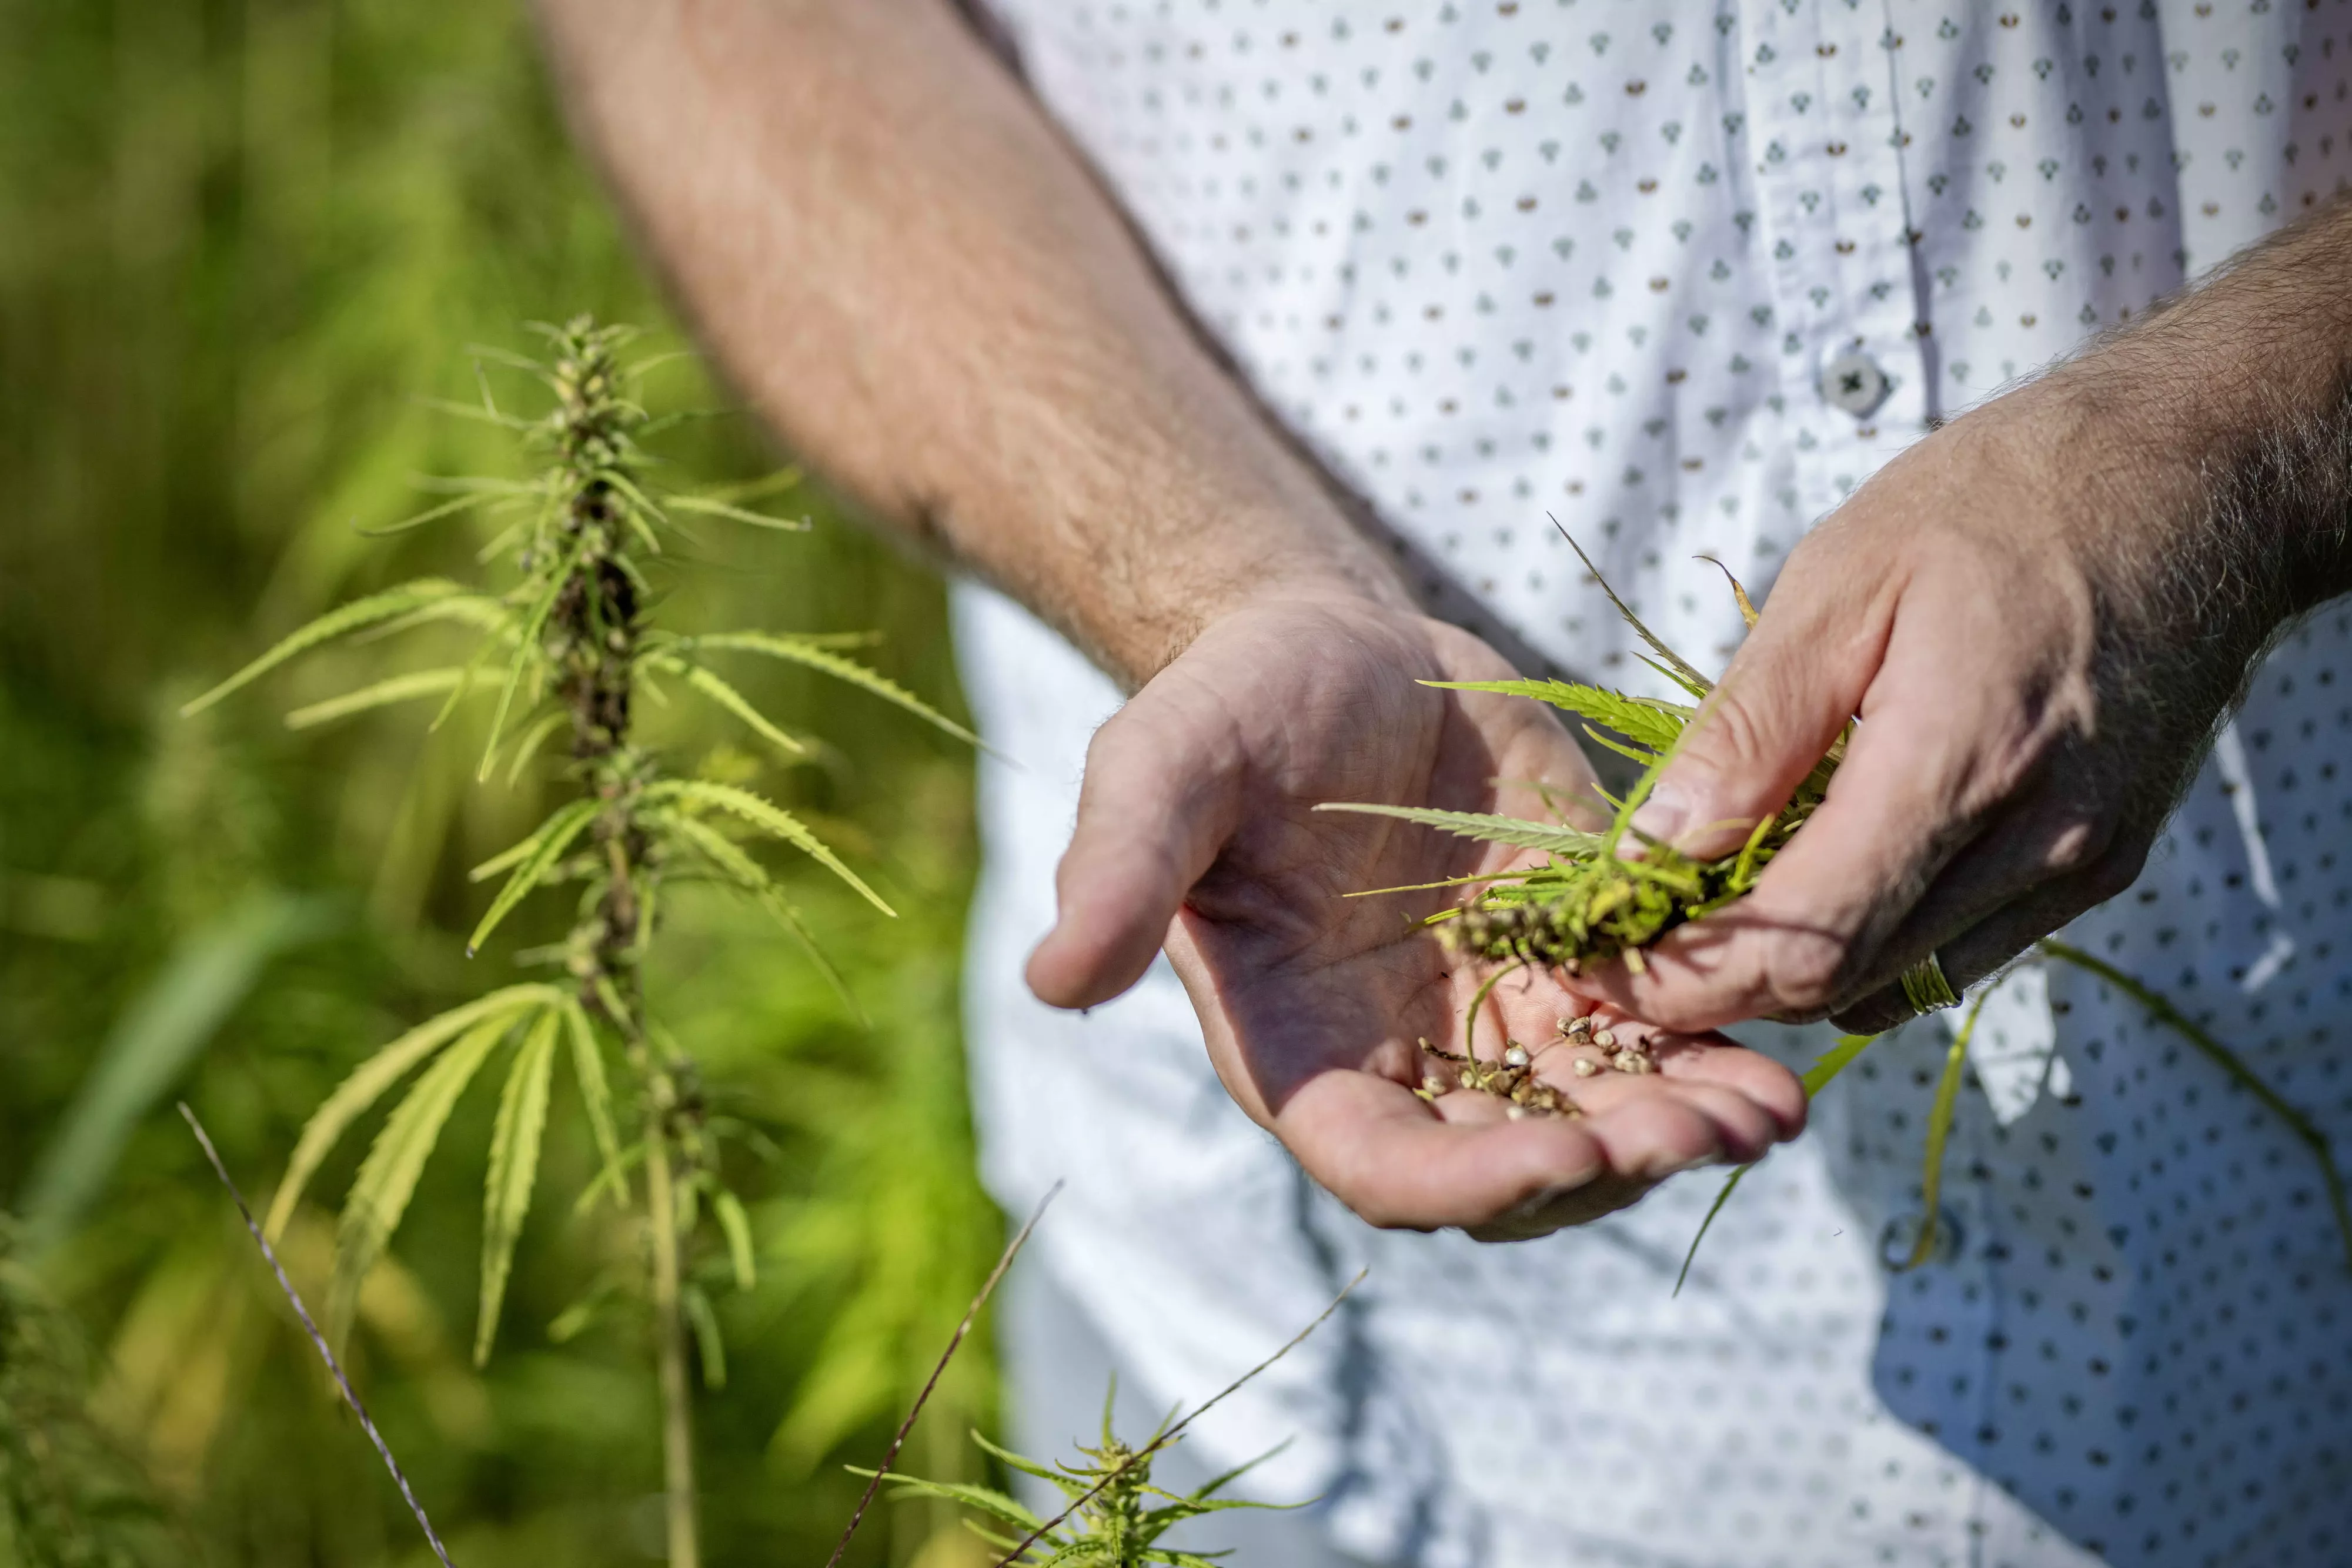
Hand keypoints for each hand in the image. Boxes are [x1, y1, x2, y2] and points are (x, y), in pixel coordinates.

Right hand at [1024, 591, 1805, 1236]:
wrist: (1334, 646)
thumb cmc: (1230, 708)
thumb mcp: (1163, 768)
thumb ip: (1116, 869)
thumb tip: (1049, 978)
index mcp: (1299, 1049)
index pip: (1381, 1164)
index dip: (1467, 1182)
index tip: (1556, 1159)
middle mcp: (1402, 1060)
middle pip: (1510, 1167)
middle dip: (1604, 1168)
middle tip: (1699, 1134)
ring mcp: (1495, 1019)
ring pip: (1596, 1117)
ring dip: (1680, 1127)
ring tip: (1768, 1111)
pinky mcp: (1574, 958)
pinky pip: (1650, 1033)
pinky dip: (1712, 1052)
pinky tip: (1783, 1049)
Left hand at [1573, 379, 2303, 1034]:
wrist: (2187, 478)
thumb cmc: (2004, 502)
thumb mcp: (1841, 581)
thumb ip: (1749, 729)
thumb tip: (1654, 849)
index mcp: (1963, 760)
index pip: (1807, 941)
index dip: (1691, 978)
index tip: (1605, 960)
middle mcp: (2038, 842)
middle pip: (1842, 985)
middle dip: (1724, 979)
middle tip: (1640, 930)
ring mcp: (2079, 865)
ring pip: (1896, 986)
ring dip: (1794, 964)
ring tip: (1721, 894)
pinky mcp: (2098, 867)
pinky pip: (1955, 953)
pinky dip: (1870, 937)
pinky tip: (1824, 864)